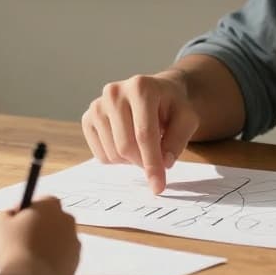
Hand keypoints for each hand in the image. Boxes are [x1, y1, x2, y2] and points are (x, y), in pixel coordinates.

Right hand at [0, 197, 80, 274]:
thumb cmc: (14, 248)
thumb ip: (7, 213)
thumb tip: (13, 214)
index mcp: (50, 206)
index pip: (43, 201)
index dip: (29, 210)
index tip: (17, 221)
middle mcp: (67, 221)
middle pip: (54, 219)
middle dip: (41, 225)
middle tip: (22, 238)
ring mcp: (74, 242)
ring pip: (59, 238)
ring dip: (47, 243)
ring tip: (28, 256)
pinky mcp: (76, 262)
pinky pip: (63, 256)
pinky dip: (53, 260)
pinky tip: (38, 267)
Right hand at [81, 71, 200, 192]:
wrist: (156, 93)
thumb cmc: (172, 107)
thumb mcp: (187, 119)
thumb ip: (178, 140)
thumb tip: (164, 163)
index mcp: (141, 87)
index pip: (144, 134)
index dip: (152, 164)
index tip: (158, 186)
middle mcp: (114, 92)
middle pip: (125, 146)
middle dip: (143, 163)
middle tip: (157, 162)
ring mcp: (97, 105)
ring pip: (112, 153)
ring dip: (131, 161)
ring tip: (144, 146)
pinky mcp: (88, 118)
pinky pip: (100, 155)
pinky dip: (117, 159)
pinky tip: (128, 143)